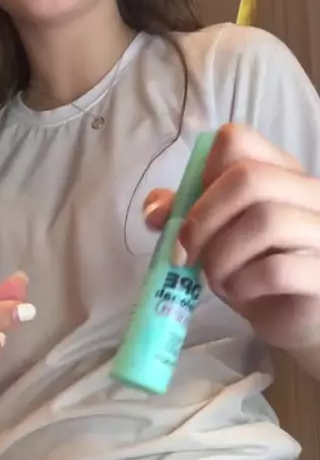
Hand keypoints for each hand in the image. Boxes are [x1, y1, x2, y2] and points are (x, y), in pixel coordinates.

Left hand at [144, 124, 319, 351]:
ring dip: (222, 256)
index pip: (236, 140)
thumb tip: (153, 211)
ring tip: (216, 279)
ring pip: (266, 221)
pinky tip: (240, 294)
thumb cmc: (257, 273)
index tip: (185, 214)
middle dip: (202, 219)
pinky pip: (277, 269)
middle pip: (249, 177)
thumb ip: (186, 215)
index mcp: (279, 173)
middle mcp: (308, 193)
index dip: (200, 175)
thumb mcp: (217, 239)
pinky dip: (243, 283)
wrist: (297, 319)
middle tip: (184, 255)